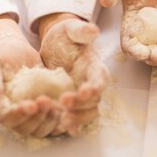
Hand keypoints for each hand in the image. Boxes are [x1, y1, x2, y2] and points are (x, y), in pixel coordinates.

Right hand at [0, 35, 60, 137]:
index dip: (19, 115)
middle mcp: (15, 114)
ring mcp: (31, 114)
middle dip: (38, 118)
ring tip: (60, 106)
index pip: (7, 119)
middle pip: (25, 129)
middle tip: (48, 101)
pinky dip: (62, 121)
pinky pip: (54, 123)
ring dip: (51, 122)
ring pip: (41, 130)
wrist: (16, 50)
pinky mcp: (46, 110)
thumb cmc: (0, 56)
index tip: (32, 104)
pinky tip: (69, 110)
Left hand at [39, 17, 107, 135]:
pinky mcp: (72, 102)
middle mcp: (92, 83)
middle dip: (81, 105)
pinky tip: (62, 128)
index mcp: (95, 66)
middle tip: (63, 103)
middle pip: (94, 101)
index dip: (94, 87)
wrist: (56, 45)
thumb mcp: (70, 29)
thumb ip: (81, 30)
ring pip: (87, 112)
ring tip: (62, 120)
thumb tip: (93, 29)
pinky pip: (76, 117)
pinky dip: (72, 124)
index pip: (100, 80)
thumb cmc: (65, 36)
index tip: (83, 91)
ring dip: (77, 118)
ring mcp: (82, 95)